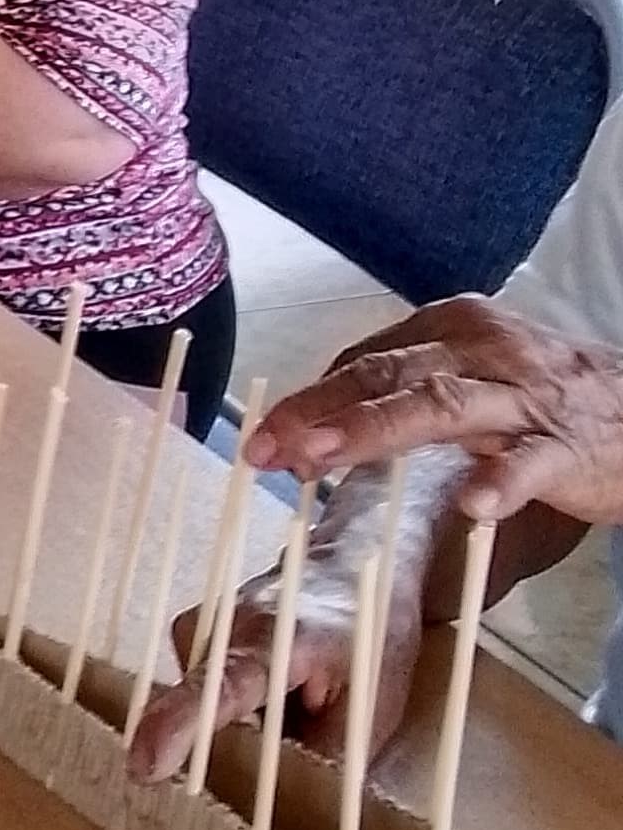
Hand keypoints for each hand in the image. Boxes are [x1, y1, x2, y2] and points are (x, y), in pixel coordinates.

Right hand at [128, 508, 428, 782]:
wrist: (354, 564)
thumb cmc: (371, 632)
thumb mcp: (372, 707)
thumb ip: (325, 757)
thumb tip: (284, 808)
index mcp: (272, 642)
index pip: (217, 688)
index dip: (180, 728)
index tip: (145, 765)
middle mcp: (221, 627)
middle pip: (204, 713)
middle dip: (235, 752)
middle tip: (292, 741)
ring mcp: (202, 627)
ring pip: (206, 708)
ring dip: (243, 730)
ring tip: (297, 704)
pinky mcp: (195, 634)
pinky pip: (205, 695)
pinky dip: (236, 712)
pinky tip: (276, 695)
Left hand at [250, 297, 622, 525]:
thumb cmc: (540, 391)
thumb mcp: (469, 368)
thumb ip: (402, 386)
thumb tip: (319, 419)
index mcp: (448, 326)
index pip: (363, 359)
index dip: (309, 397)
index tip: (262, 434)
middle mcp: (480, 349)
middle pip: (386, 375)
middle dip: (318, 410)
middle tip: (265, 446)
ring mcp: (523, 397)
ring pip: (441, 407)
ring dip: (375, 430)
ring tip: (321, 456)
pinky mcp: (568, 448)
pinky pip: (530, 463)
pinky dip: (500, 481)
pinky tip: (472, 503)